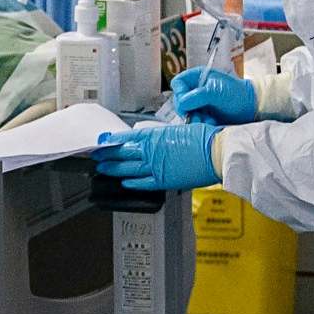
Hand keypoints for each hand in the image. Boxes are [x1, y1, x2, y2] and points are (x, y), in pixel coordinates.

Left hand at [94, 123, 219, 191]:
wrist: (216, 150)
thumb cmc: (204, 138)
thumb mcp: (179, 131)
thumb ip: (163, 138)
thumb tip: (155, 142)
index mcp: (155, 136)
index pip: (126, 138)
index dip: (112, 141)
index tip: (103, 142)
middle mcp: (152, 151)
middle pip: (123, 153)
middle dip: (108, 155)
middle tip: (97, 156)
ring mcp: (156, 167)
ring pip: (128, 168)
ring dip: (114, 169)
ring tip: (103, 169)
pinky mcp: (164, 181)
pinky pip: (143, 183)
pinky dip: (132, 182)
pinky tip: (125, 182)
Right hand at [171, 67, 259, 125]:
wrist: (251, 107)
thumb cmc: (236, 93)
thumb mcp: (215, 91)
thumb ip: (196, 96)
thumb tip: (181, 104)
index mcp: (197, 77)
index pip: (178, 84)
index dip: (179, 93)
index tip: (186, 103)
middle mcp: (195, 89)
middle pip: (179, 100)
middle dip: (188, 110)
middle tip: (198, 116)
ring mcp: (199, 103)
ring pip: (186, 113)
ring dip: (195, 119)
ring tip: (209, 121)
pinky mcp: (203, 114)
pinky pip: (194, 120)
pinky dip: (201, 123)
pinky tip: (212, 123)